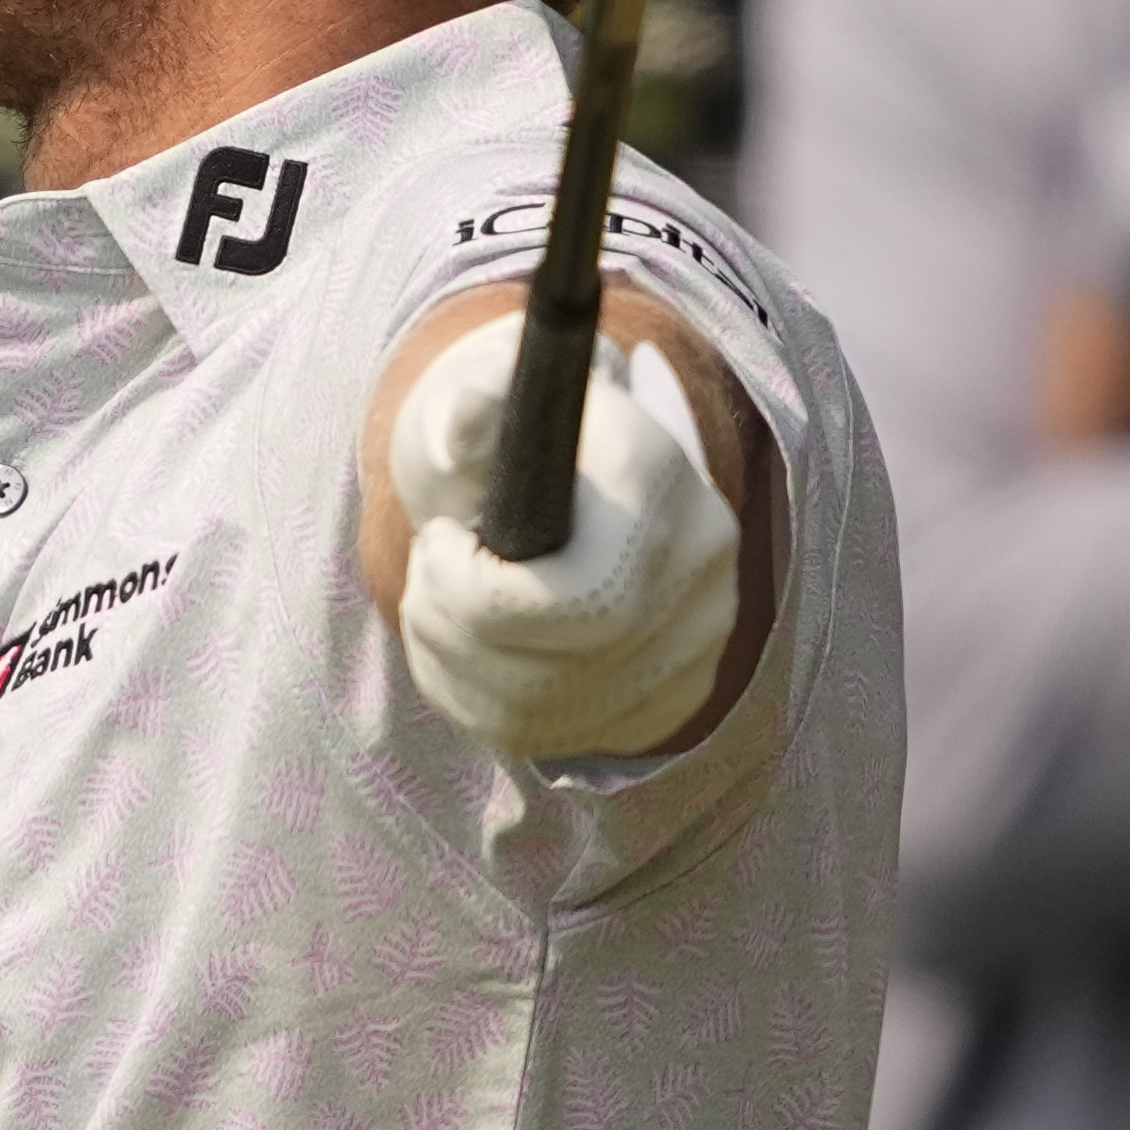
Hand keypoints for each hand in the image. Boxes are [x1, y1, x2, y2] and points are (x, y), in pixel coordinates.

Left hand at [378, 316, 743, 758]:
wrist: (572, 471)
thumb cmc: (511, 432)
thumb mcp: (482, 393)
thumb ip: (468, 406)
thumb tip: (456, 423)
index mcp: (667, 482)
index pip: (581, 601)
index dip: (479, 591)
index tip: (439, 540)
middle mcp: (702, 574)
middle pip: (558, 670)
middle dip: (455, 629)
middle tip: (427, 576)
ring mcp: (695, 648)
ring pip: (542, 713)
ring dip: (453, 666)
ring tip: (435, 604)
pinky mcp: (666, 700)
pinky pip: (552, 736)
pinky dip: (477, 702)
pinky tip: (462, 648)